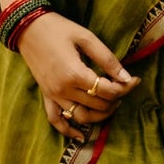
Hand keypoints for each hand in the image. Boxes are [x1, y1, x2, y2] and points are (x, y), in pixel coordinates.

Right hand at [18, 13, 137, 141]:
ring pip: (81, 117)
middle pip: (98, 106)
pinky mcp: (46, 96)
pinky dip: (68, 131)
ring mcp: (53, 95)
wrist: (28, 28)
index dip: (125, 88)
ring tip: (111, 105)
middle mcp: (63, 89)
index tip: (135, 80)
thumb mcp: (86, 37)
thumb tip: (127, 77)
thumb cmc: (59, 29)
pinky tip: (81, 136)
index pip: (107, 91)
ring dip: (100, 116)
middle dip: (116, 100)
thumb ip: (107, 59)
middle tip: (124, 88)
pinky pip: (56, 120)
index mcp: (75, 73)